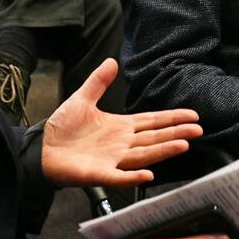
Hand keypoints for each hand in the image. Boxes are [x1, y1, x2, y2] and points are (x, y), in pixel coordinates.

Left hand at [41, 58, 203, 187]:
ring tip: (182, 145)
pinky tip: (148, 174)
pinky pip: (119, 177)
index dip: (171, 118)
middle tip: (197, 130)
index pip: (152, 121)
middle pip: (155, 138)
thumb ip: (98, 82)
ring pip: (144, 155)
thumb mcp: (82, 99)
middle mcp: (122, 144)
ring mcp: (113, 160)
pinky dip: (133, 177)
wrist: (40, 149)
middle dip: (176, 133)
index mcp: (121, 126)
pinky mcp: (99, 174)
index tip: (192, 116)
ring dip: (163, 151)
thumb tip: (111, 61)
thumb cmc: (62, 129)